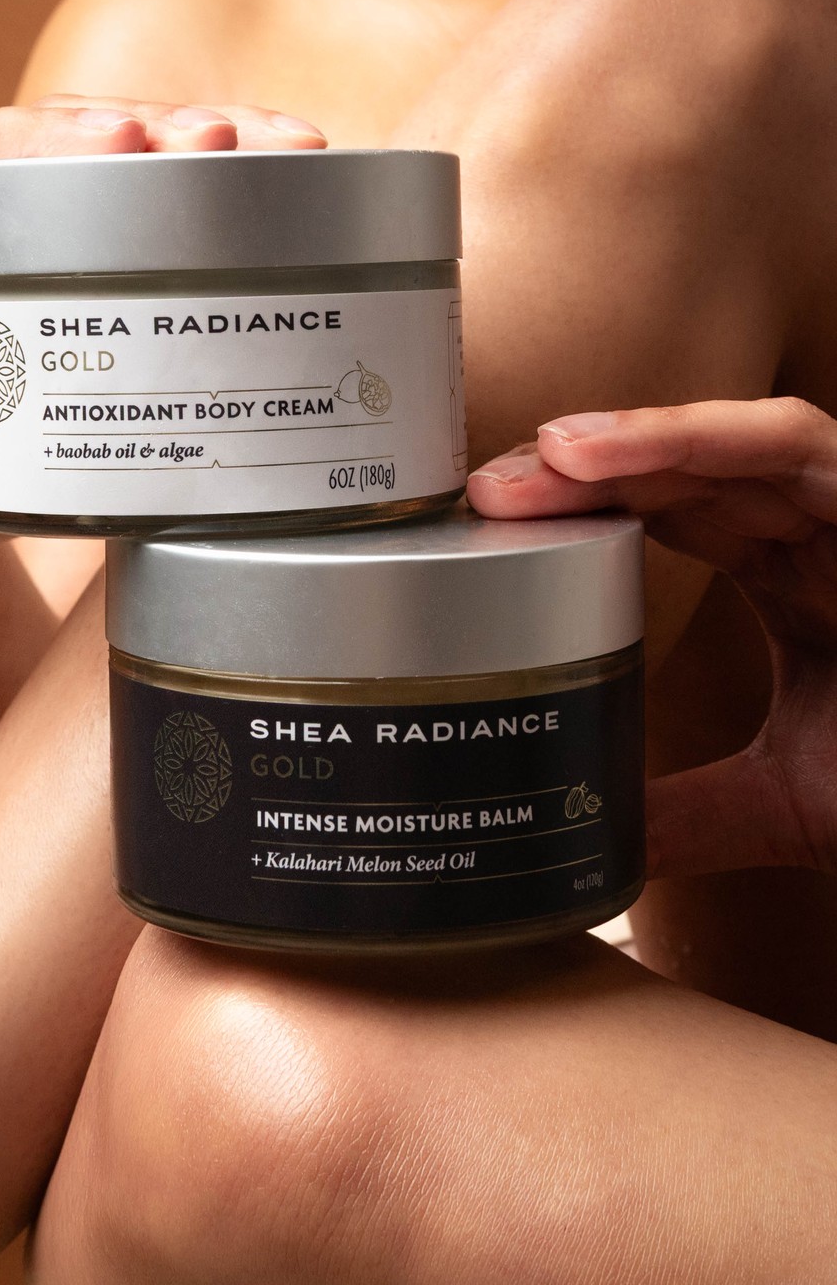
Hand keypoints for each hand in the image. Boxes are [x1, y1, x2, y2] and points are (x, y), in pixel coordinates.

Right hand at [0, 0, 324, 573]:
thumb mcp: (81, 451)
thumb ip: (152, 429)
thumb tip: (275, 445)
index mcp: (49, 263)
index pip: (135, 182)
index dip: (212, 158)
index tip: (299, 151)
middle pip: (66, 154)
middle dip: (150, 140)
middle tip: (223, 142)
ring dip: (44, 137)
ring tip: (121, 139)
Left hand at [467, 398, 836, 878]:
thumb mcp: (785, 806)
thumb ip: (687, 814)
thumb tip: (581, 849)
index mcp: (789, 576)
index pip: (664, 520)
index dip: (576, 516)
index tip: (487, 540)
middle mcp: (815, 530)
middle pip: (678, 472)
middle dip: (578, 474)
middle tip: (480, 497)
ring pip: (725, 441)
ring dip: (625, 441)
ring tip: (536, 459)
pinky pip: (795, 440)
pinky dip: (701, 435)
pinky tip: (605, 448)